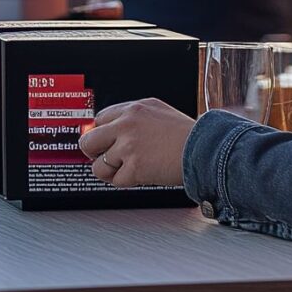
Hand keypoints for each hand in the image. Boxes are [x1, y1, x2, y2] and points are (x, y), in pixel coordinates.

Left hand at [77, 98, 194, 188]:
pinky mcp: (134, 167)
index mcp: (133, 109)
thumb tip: (114, 128)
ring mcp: (129, 147)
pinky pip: (116, 180)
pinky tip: (138, 176)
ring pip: (98, 165)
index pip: (99, 119)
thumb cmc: (186, 134)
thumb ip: (134, 117)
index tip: (103, 142)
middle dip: (93, 152)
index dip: (101, 134)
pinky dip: (126, 182)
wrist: (203, 149)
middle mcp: (127, 125)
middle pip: (88, 141)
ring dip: (109, 171)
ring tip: (124, 170)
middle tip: (103, 158)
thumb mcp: (158, 112)